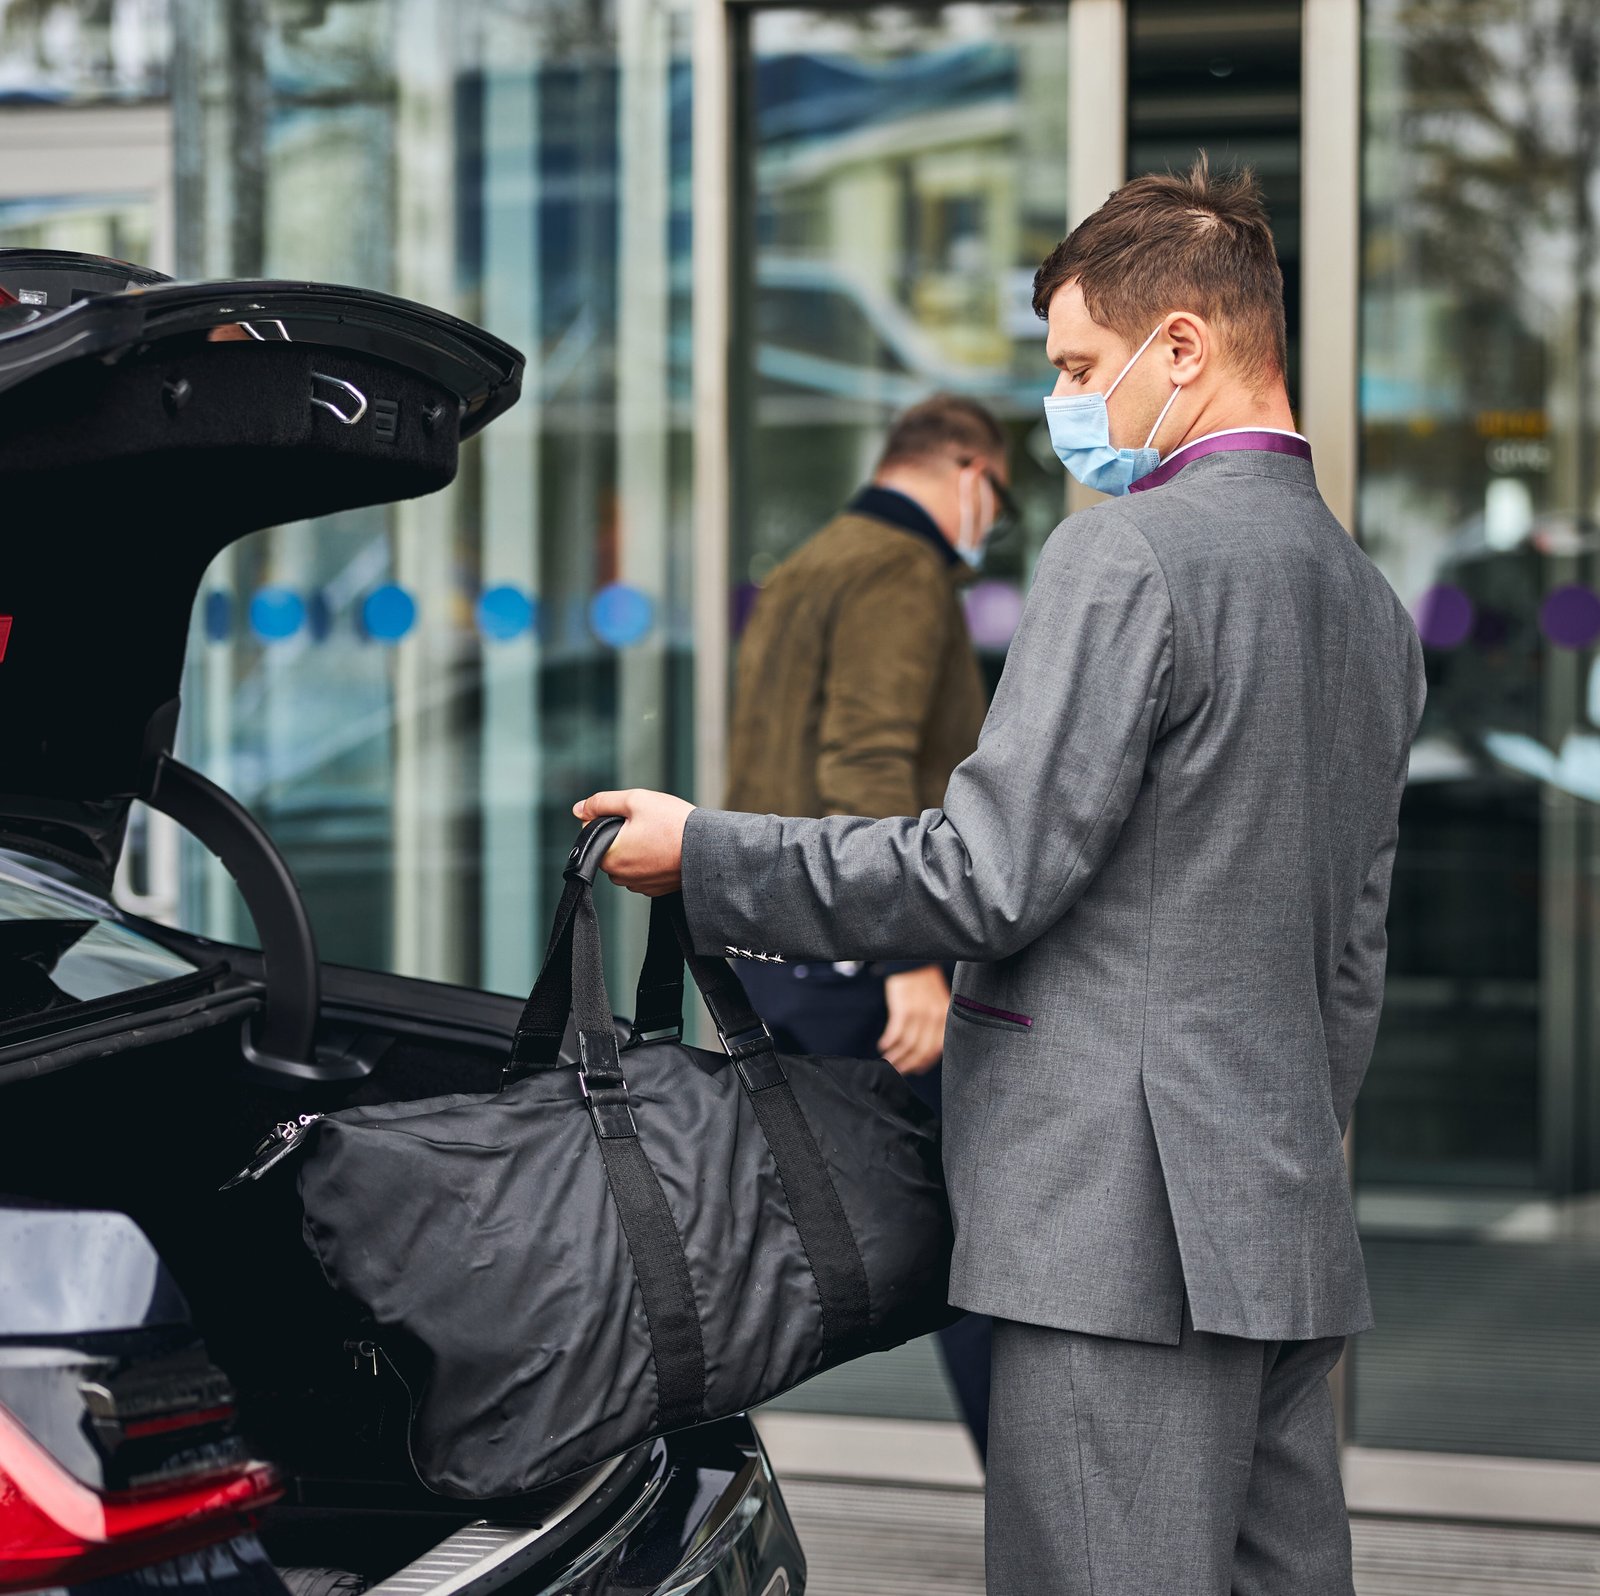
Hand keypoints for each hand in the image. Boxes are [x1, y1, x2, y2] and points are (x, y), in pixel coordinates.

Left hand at [571, 790, 695, 894]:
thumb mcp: (635, 800)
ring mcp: (639, 886)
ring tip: (660, 836)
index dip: (609, 817)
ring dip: (638, 848)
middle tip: (648, 823)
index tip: (631, 814)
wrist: (708, 848)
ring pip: (627, 860)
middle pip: (610, 847)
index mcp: (609, 856)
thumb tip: (578, 809)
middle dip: (623, 834)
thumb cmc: (673, 824)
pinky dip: (652, 860)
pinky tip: (667, 849)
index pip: (591, 832)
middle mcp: (620, 876)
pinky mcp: (656, 889)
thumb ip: (601, 802)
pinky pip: (644, 871)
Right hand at [878, 964, 948, 1075]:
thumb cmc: (924, 983)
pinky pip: (895, 1033)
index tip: (913, 1070)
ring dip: (895, 1057)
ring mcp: (919, 1014)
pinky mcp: (903, 1009)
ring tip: (887, 1061)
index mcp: (944, 1019)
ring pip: (907, 1045)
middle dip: (907, 1065)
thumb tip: (924, 1051)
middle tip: (897, 1070)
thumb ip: (935, 1025)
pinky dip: (888, 1043)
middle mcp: (934, 1018)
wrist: (915, 960)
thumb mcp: (937, 1003)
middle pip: (920, 1051)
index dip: (923, 1063)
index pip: (935, 1050)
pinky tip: (882, 1046)